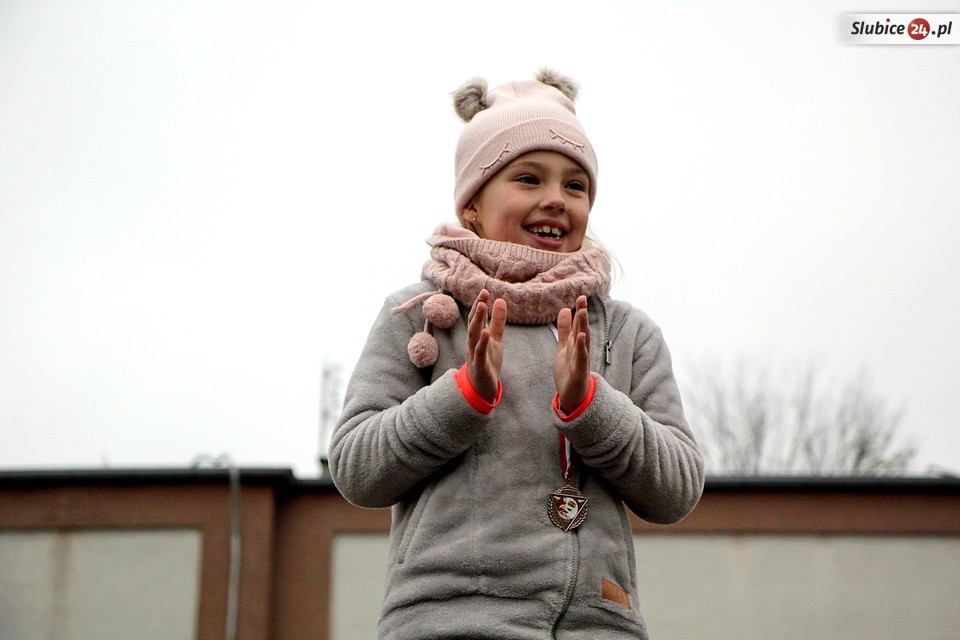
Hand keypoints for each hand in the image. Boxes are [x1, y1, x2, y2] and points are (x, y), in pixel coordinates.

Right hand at [467, 289, 506, 401]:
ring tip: (482, 307)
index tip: (485, 290)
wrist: (482, 387)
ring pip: (473, 335)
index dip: (479, 303)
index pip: (477, 317)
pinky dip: (482, 342)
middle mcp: (473, 342)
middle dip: (477, 308)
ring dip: (477, 321)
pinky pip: (479, 352)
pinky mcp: (479, 365)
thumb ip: (498, 321)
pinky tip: (486, 332)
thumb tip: (501, 300)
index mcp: (477, 335)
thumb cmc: (488, 360)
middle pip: (473, 323)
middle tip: (483, 294)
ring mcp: (474, 353)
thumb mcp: (496, 339)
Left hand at [555, 295, 590, 412]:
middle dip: (582, 315)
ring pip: (583, 342)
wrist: (573, 397)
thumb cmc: (569, 371)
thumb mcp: (565, 347)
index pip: (578, 325)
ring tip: (582, 312)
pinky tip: (580, 337)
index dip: (579, 311)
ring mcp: (581, 361)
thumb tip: (564, 309)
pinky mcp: (579, 372)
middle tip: (583, 298)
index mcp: (576, 345)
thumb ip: (565, 330)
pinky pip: (581, 358)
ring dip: (583, 327)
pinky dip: (581, 347)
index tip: (581, 296)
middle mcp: (581, 351)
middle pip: (582, 330)